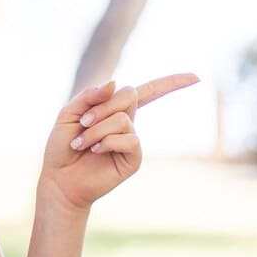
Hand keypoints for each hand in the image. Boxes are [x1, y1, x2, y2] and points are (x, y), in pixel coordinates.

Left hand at [38, 73, 199, 211]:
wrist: (59, 178)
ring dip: (97, 128)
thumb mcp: (69, 113)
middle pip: (130, 95)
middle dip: (102, 107)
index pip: (146, 92)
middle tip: (83, 123)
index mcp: (113, 109)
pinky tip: (95, 151)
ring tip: (82, 143)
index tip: (197, 78)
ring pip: (124, 118)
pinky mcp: (134, 158)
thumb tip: (116, 83)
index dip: (171, 83)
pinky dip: (108, 141)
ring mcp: (132, 140)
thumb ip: (89, 96)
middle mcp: (126, 122)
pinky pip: (130, 139)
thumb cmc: (62, 146)